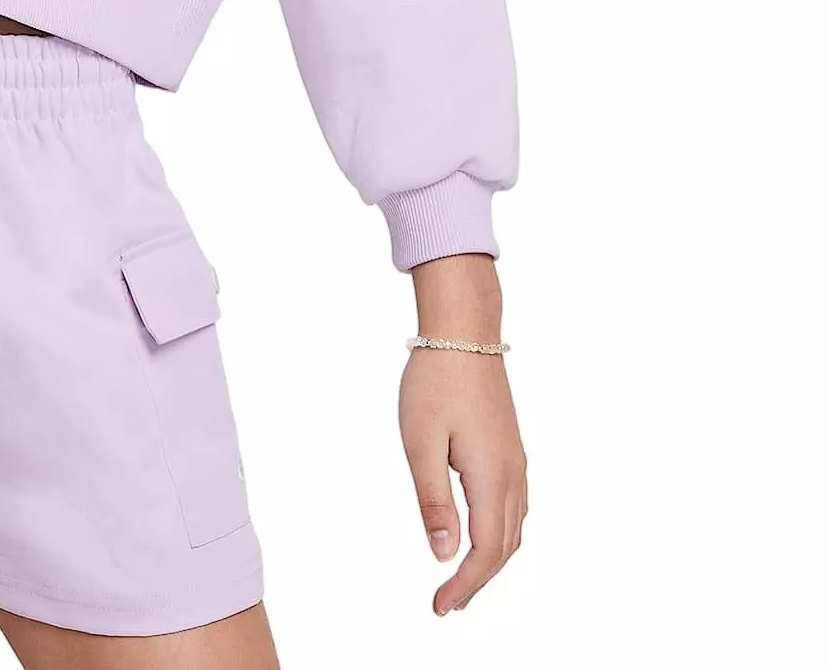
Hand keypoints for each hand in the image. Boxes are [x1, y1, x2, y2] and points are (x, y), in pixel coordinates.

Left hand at [399, 343, 526, 613]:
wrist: (464, 331)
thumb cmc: (436, 381)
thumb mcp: (421, 442)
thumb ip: (433, 501)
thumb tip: (442, 553)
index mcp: (491, 477)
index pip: (485, 552)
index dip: (464, 585)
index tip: (439, 606)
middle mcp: (512, 475)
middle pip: (503, 547)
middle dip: (477, 580)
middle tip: (446, 602)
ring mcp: (516, 461)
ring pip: (512, 528)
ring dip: (491, 559)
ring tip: (461, 578)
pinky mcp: (510, 448)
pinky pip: (514, 506)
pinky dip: (499, 533)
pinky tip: (481, 532)